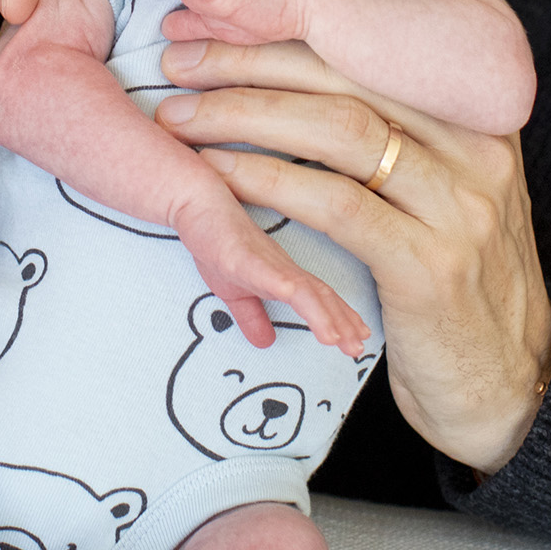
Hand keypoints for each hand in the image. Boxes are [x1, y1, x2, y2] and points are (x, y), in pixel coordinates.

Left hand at [152, 38, 550, 474]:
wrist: (506, 386)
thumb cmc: (457, 285)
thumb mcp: (449, 192)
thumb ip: (405, 136)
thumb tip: (310, 75)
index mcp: (479, 117)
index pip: (375, 50)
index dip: (289, 32)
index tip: (218, 24)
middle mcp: (479, 149)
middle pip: (352, 77)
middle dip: (254, 60)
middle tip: (181, 60)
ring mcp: (461, 207)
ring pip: (340, 130)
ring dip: (246, 116)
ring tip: (182, 117)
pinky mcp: (431, 266)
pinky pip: (336, 204)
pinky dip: (268, 182)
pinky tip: (220, 176)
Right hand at [171, 182, 370, 356]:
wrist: (191, 201)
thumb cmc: (211, 238)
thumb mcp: (231, 290)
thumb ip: (250, 314)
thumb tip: (264, 341)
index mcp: (281, 273)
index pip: (318, 297)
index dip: (339, 317)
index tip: (356, 338)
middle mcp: (282, 265)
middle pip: (322, 295)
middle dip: (343, 322)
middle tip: (359, 348)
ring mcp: (269, 261)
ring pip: (309, 291)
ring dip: (330, 317)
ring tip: (344, 342)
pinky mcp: (249, 259)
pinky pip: (282, 283)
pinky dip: (303, 303)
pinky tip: (311, 318)